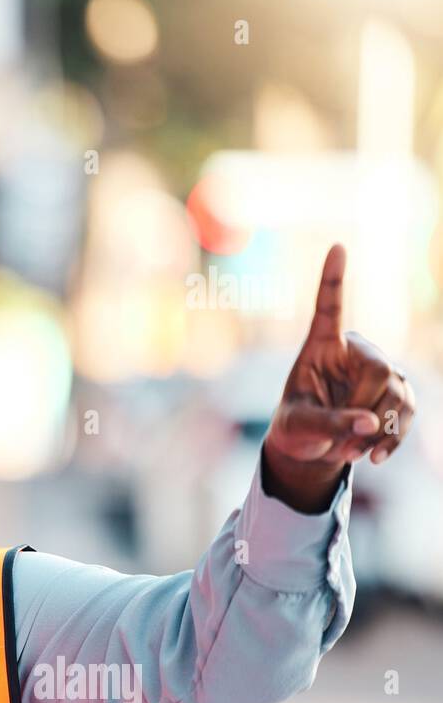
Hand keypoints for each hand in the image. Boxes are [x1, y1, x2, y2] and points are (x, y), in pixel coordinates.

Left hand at [262, 244, 415, 511]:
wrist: (311, 448)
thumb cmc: (295, 427)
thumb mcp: (299, 426)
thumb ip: (328, 422)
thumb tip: (369, 422)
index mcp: (320, 347)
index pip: (328, 307)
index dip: (333, 279)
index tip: (336, 246)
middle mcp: (353, 351)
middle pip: (378, 369)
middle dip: (364, 405)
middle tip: (342, 436)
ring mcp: (380, 370)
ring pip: (398, 392)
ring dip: (378, 428)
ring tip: (351, 451)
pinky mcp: (397, 392)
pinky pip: (407, 411)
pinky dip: (393, 437)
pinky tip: (375, 455)